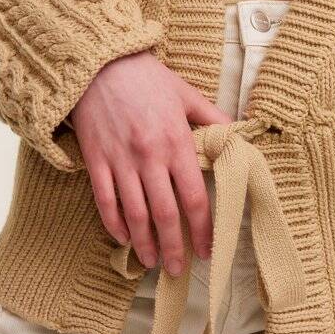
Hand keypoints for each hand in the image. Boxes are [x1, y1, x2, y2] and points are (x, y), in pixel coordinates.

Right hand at [70, 50, 232, 276]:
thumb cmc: (147, 78)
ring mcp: (120, 160)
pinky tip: (122, 238)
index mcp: (176, 142)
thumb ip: (213, 118)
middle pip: (164, 213)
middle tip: (179, 270)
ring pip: (134, 213)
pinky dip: (114, 223)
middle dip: (174, 247)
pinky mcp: (96, 160)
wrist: (100, 63)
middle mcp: (149, 157)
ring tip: (152, 262)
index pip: (194, 197)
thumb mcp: (186, 94)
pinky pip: (104, 200)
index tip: (206, 250)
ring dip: (144, 243)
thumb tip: (238, 135)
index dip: (202, 228)